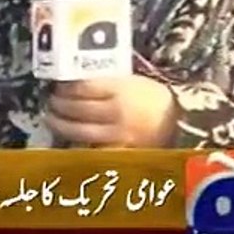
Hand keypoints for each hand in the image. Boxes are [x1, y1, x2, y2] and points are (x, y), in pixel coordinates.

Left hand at [44, 75, 178, 147]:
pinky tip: (68, 141)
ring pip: (79, 131)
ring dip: (60, 125)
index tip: (58, 87)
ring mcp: (118, 135)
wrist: (182, 121)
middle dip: (58, 105)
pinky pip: (93, 150)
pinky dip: (78, 146)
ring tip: (52, 119)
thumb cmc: (153, 98)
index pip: (82, 87)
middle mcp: (117, 112)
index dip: (65, 88)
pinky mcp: (121, 152)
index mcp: (121, 89)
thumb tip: (72, 82)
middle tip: (50, 102)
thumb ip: (105, 81)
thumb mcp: (131, 80)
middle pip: (76, 108)